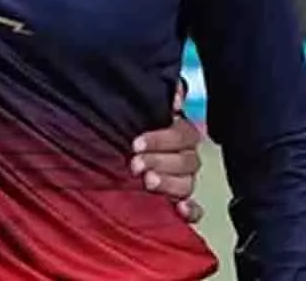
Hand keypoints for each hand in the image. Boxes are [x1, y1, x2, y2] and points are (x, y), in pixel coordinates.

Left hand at [130, 83, 205, 223]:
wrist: (109, 155)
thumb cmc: (125, 131)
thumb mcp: (135, 110)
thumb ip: (158, 98)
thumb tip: (175, 95)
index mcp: (176, 133)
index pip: (182, 135)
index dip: (161, 140)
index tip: (136, 144)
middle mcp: (183, 157)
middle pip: (187, 161)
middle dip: (160, 162)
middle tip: (135, 164)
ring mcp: (183, 181)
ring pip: (189, 184)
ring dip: (170, 184)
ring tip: (148, 182)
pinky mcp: (179, 204)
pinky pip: (195, 210)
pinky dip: (191, 211)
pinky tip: (180, 210)